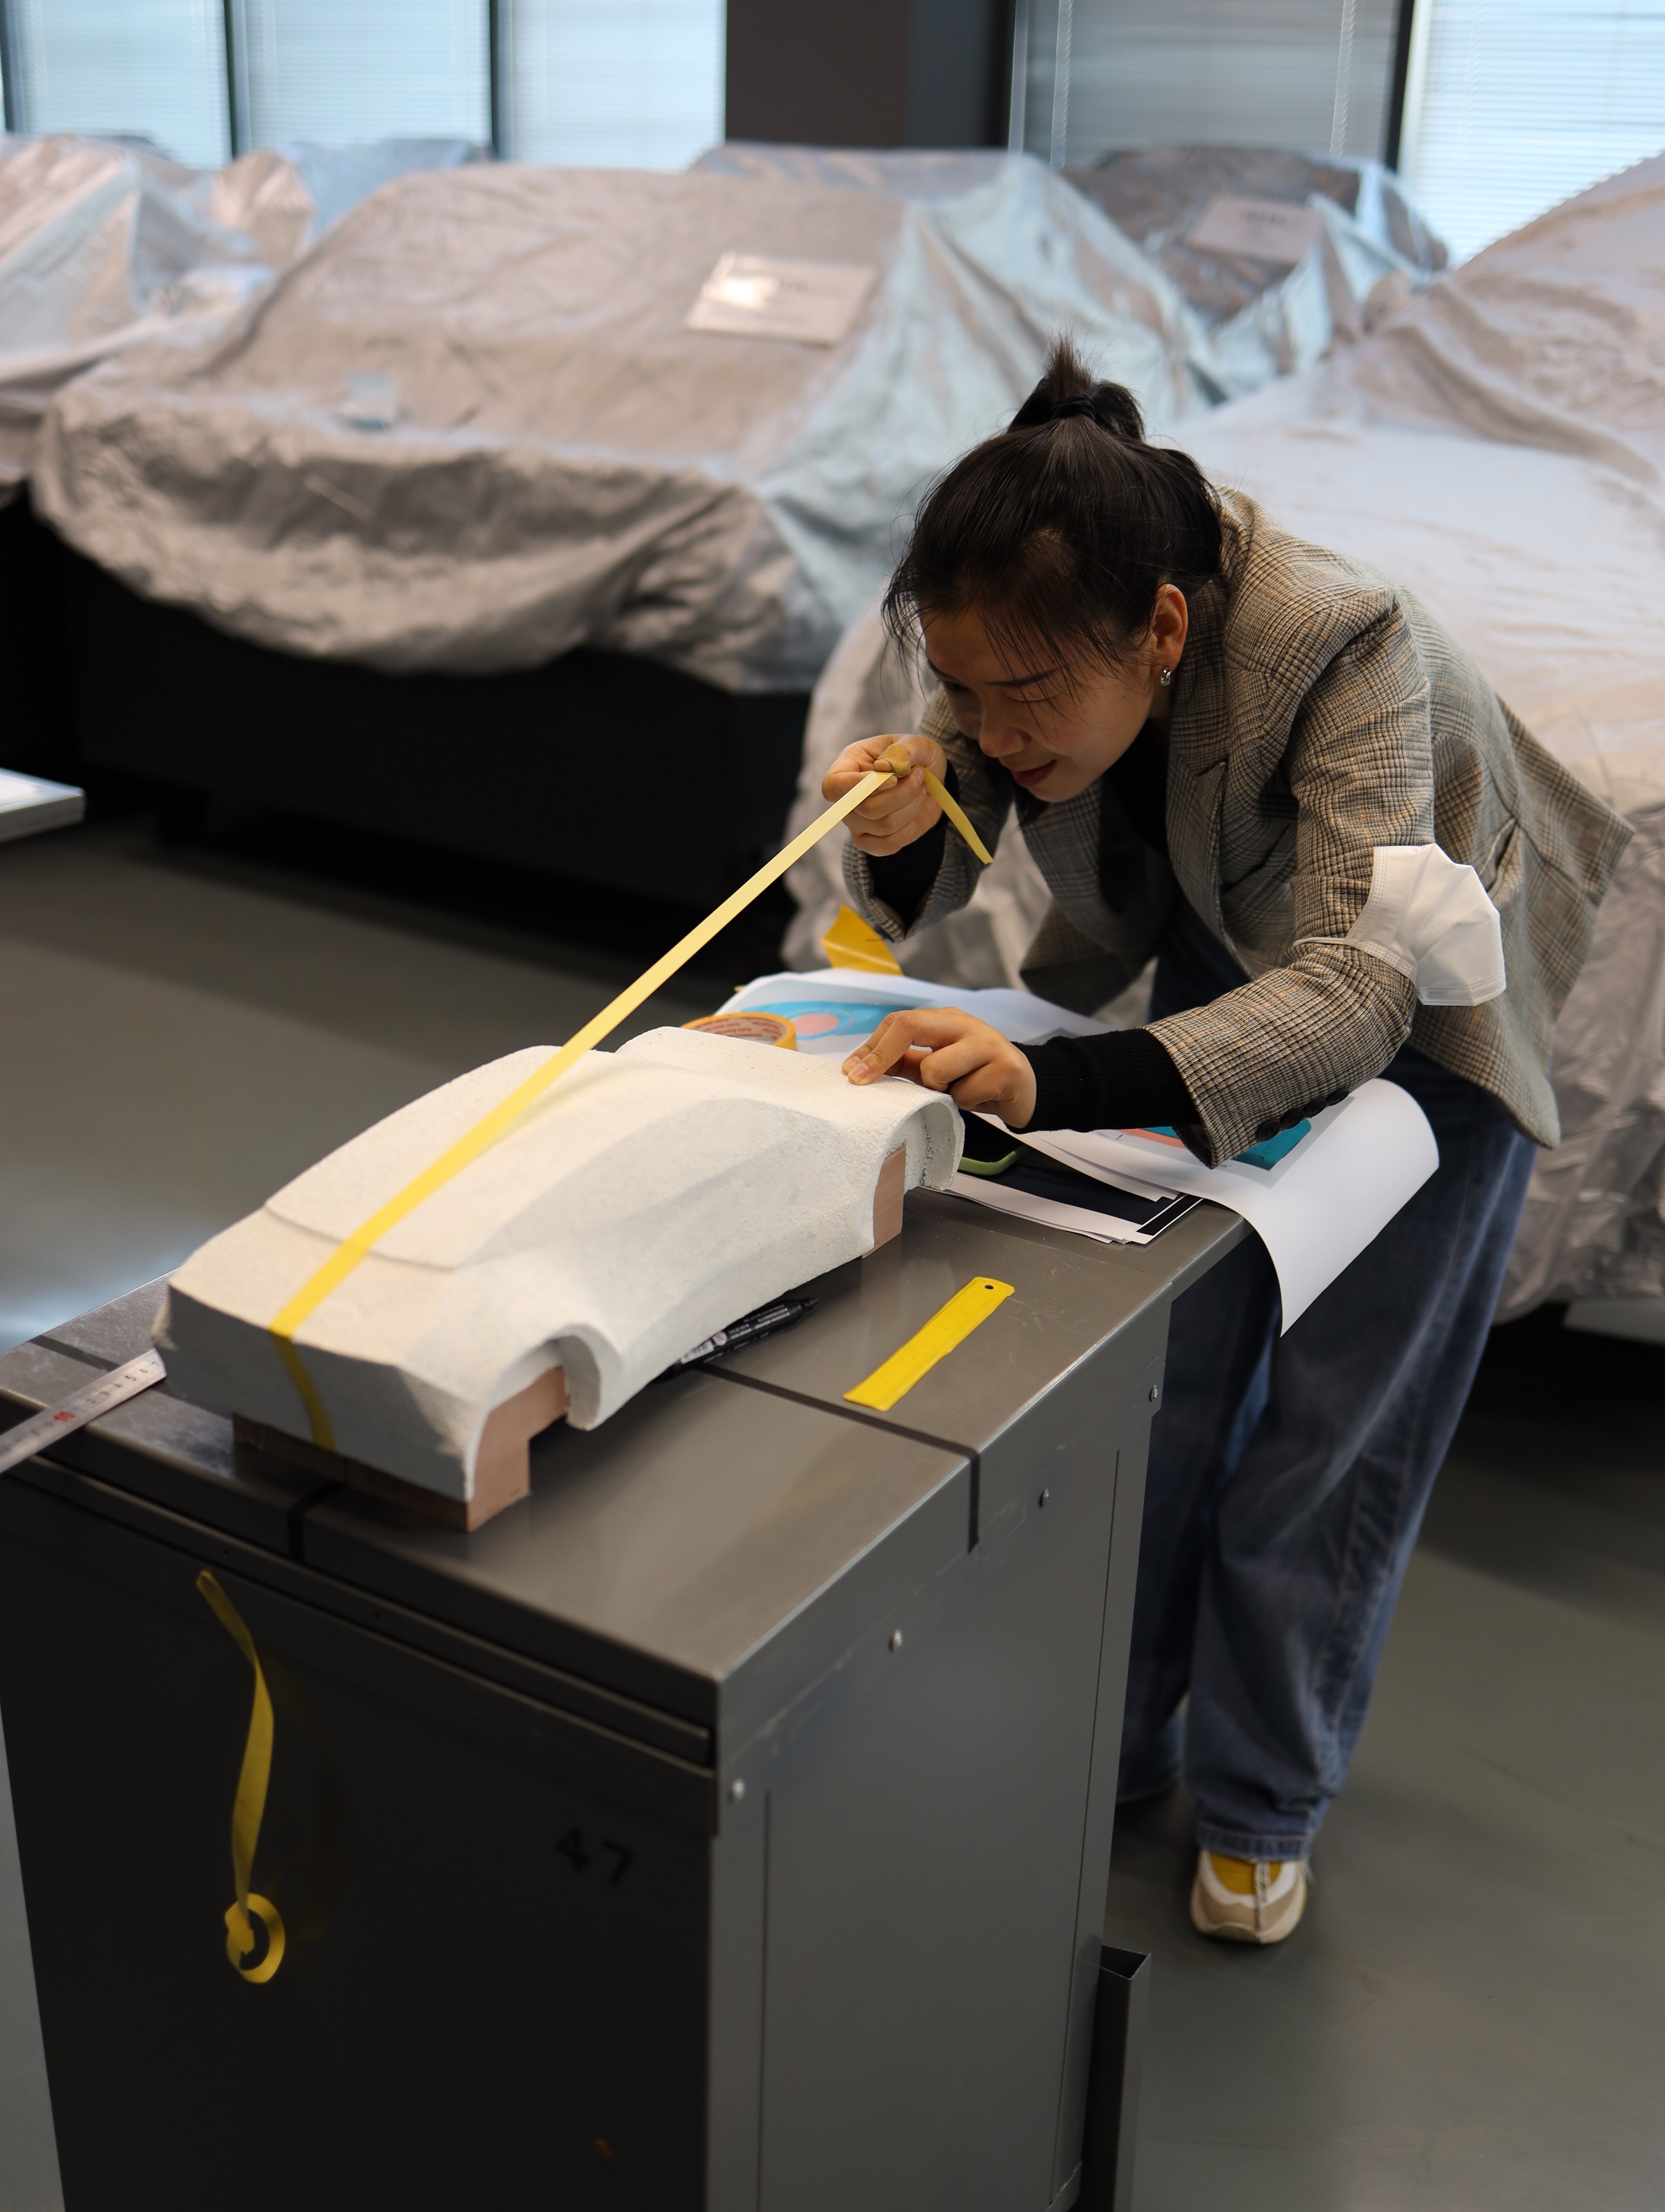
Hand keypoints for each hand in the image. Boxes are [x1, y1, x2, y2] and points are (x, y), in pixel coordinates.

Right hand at [823, 733, 947, 856]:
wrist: (930, 782)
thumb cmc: (917, 758)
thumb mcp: (918, 744)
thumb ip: (904, 750)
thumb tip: (884, 767)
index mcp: (848, 765)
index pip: (834, 785)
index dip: (859, 786)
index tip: (893, 778)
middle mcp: (846, 796)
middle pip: (867, 807)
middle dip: (904, 793)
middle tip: (919, 776)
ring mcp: (855, 822)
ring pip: (884, 825)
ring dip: (912, 806)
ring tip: (920, 790)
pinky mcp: (869, 841)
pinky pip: (889, 844)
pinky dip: (910, 828)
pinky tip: (915, 812)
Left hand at [843, 1007, 1036, 1129]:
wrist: (1027, 1089)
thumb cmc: (976, 1077)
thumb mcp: (937, 1068)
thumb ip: (905, 1063)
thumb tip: (861, 1067)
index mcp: (945, 1020)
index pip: (899, 1022)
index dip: (871, 1047)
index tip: (850, 1072)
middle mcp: (965, 1024)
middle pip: (911, 1025)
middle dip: (881, 1056)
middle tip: (862, 1081)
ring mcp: (988, 1043)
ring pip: (936, 1069)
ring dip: (939, 1090)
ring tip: (957, 1092)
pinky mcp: (1007, 1069)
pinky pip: (964, 1094)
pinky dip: (966, 1103)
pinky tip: (981, 1098)